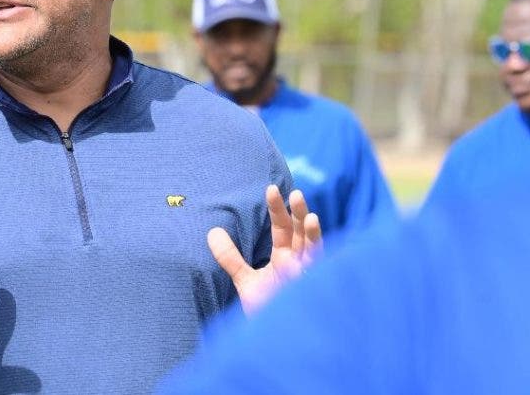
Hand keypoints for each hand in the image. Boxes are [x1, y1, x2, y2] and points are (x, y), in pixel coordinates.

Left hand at [208, 184, 321, 314]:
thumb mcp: (245, 281)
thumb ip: (230, 258)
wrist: (275, 342)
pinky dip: (316, 267)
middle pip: (301, 234)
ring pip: (315, 252)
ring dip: (313, 235)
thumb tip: (212, 232)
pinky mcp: (312, 294)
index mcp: (284, 257)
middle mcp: (299, 264)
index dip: (278, 209)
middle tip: (295, 193)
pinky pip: (317, 278)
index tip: (270, 188)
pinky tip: (312, 256)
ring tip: (310, 217)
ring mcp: (308, 279)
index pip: (282, 228)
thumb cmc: (266, 311)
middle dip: (299, 214)